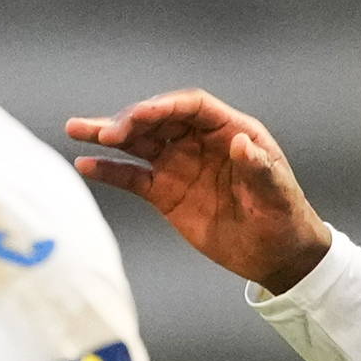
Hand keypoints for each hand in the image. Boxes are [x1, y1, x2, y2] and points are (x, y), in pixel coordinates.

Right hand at [65, 92, 334, 295]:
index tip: (142, 115)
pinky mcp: (165, 193)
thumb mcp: (277, 194)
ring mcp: (179, 166)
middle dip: (131, 121)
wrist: (276, 254)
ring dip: (108, 135)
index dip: (165, 106)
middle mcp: (199, 142)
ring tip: (76, 129)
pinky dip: (109, 171)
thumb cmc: (284, 217)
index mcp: (230, 131)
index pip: (192, 107)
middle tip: (106, 132)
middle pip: (159, 120)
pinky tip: (85, 165)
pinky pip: (133, 177)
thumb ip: (259, 168)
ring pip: (139, 144)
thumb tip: (240, 144)